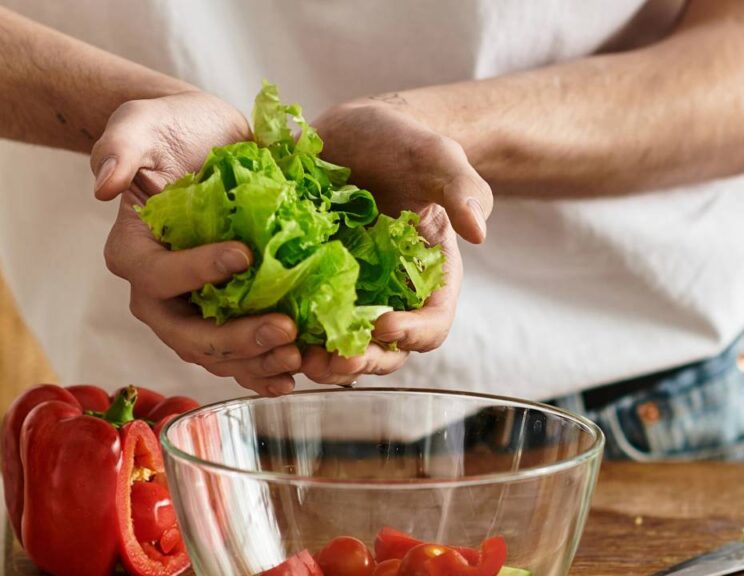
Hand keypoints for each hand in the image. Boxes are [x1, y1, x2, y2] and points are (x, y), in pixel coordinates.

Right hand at [91, 92, 302, 395]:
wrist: (207, 143)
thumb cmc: (171, 130)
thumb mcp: (142, 122)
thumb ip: (118, 146)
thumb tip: (102, 185)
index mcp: (133, 252)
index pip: (156, 275)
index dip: (195, 271)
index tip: (243, 254)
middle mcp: (158, 293)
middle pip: (187, 333)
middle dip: (235, 339)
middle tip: (283, 329)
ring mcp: (193, 310)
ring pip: (215, 353)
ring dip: (256, 363)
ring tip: (298, 358)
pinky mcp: (226, 314)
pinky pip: (240, 355)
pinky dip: (266, 368)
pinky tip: (296, 373)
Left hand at [299, 96, 493, 384]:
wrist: (354, 133)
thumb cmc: (404, 144)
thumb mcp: (436, 157)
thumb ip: (462, 189)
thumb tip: (479, 231)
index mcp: (429, 275)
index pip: (432, 323)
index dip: (412, 334)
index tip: (384, 325)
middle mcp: (391, 294)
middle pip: (386, 350)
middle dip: (361, 362)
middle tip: (333, 361)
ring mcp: (349, 294)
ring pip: (341, 346)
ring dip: (322, 361)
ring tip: (295, 357)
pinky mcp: (310, 285)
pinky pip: (301, 322)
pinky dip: (286, 334)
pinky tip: (264, 329)